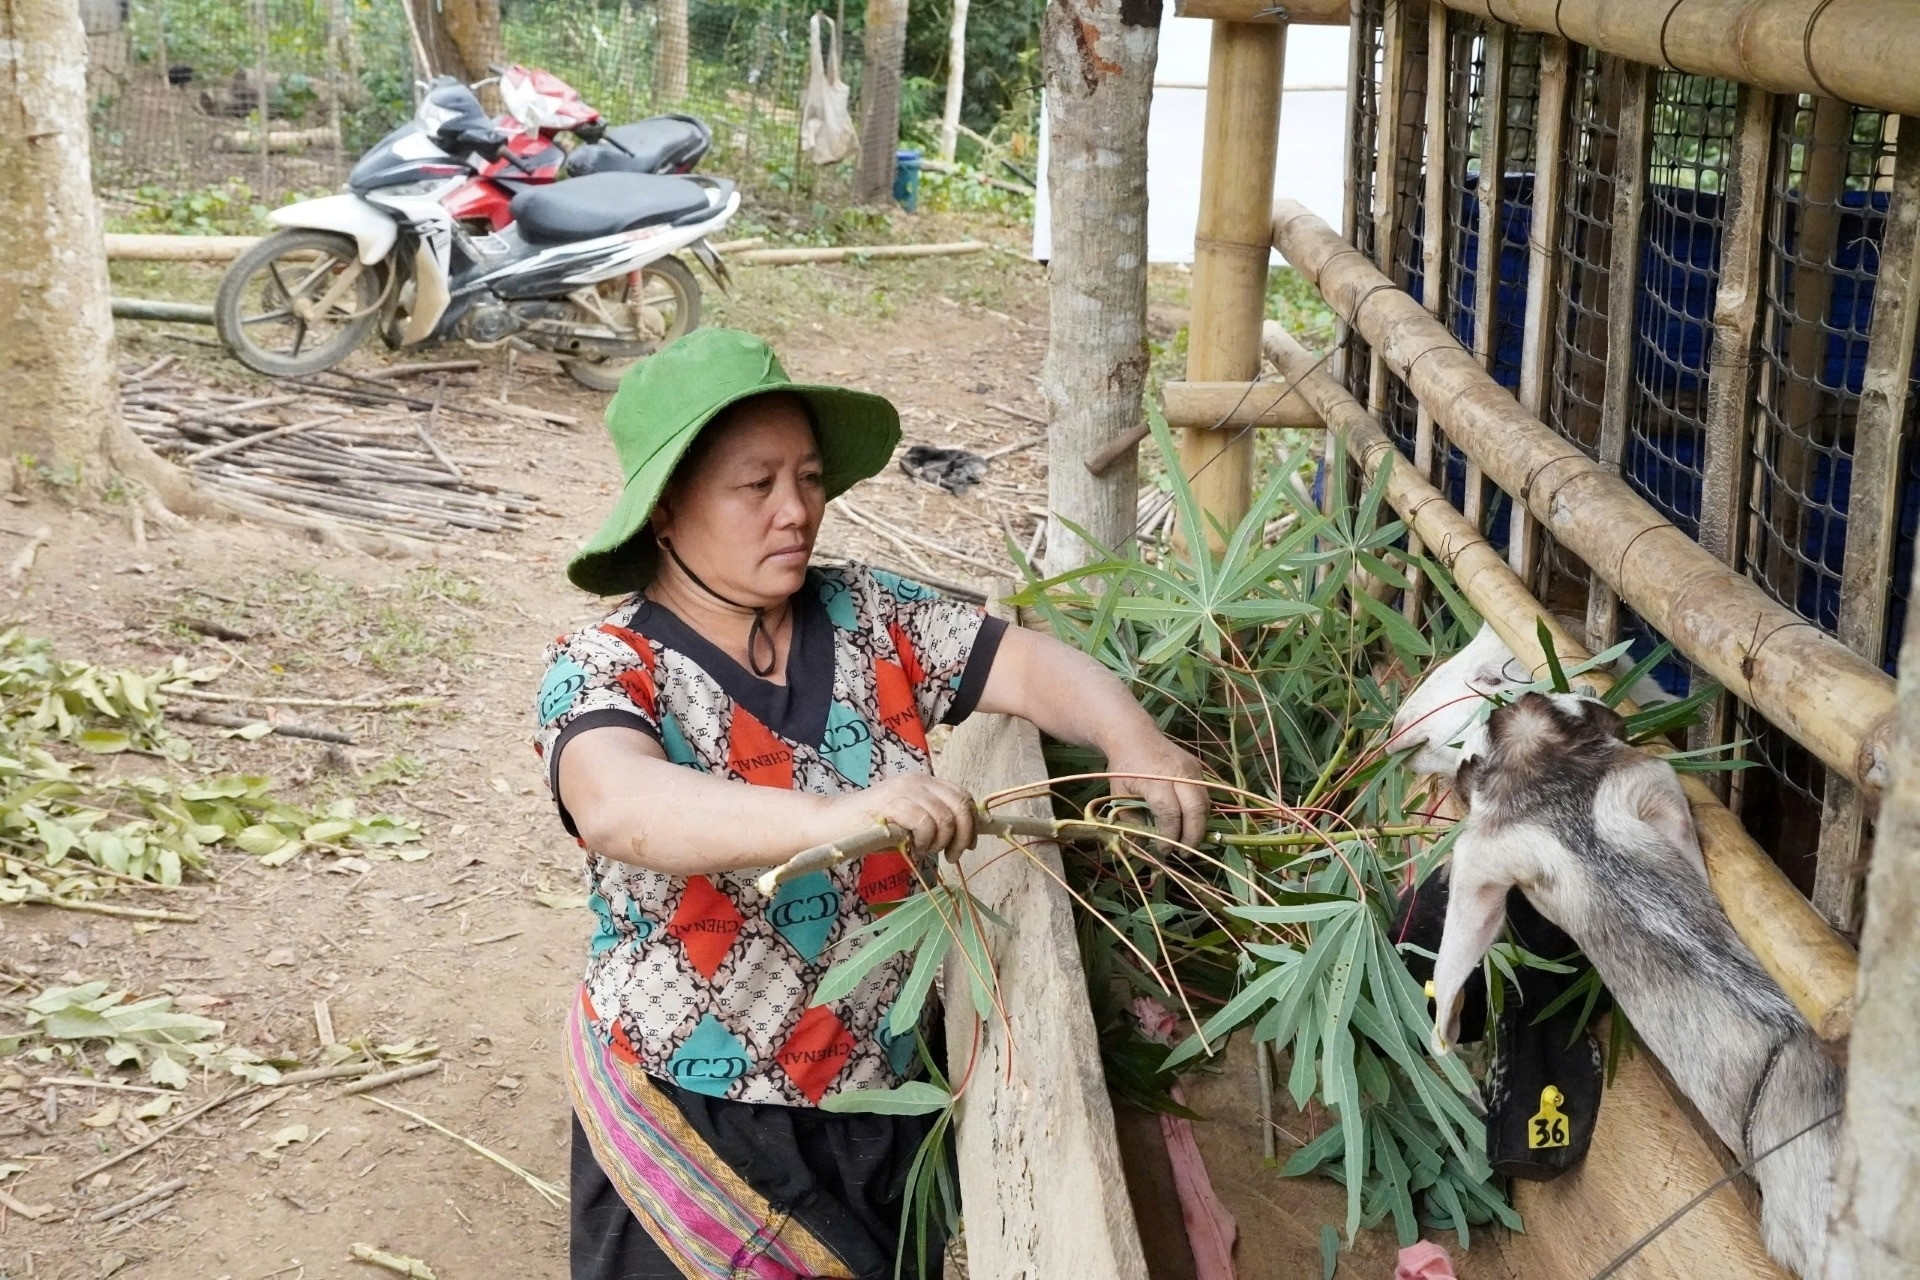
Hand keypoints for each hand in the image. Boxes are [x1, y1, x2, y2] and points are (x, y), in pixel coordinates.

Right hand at [823, 772, 977, 876]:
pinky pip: (924, 822)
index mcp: (925, 782)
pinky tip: (912, 847)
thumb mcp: (910, 822)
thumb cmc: (871, 827)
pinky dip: (924, 841)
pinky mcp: (891, 803)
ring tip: (924, 850)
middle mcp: (917, 781)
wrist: (832, 823)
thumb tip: (965, 836)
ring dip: (940, 842)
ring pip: (944, 817)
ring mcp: (903, 790)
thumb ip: (935, 821)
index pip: (963, 796)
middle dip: (963, 835)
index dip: (972, 822)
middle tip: (952, 855)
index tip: (968, 845)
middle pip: (960, 805)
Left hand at [1105, 733, 1209, 847]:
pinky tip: (1189, 825)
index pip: (1170, 813)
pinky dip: (1200, 814)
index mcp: (1156, 779)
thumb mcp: (1119, 795)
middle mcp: (1179, 773)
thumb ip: (1131, 822)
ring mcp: (1192, 769)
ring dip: (1199, 827)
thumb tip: (1142, 847)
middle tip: (1183, 853)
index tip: (1164, 850)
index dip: (1170, 836)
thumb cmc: (1124, 768)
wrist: (1134, 736)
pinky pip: (1205, 796)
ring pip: (1205, 804)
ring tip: (1187, 843)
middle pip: (1195, 810)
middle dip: (1192, 836)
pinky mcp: (1198, 769)